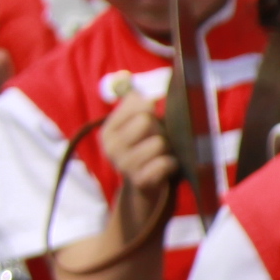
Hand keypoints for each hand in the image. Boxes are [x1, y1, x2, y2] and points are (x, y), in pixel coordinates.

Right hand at [99, 85, 180, 240]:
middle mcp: (111, 147)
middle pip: (147, 120)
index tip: (153, 117)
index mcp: (108, 130)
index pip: (137, 102)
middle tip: (160, 140)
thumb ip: (138, 105)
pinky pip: (165, 162)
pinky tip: (166, 167)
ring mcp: (124, 166)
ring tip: (163, 155)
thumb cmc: (148, 150)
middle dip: (160, 129)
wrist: (148, 189)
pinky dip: (171, 164)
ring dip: (168, 148)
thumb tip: (141, 90)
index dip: (152, 107)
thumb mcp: (138, 126)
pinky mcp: (140, 181)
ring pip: (159, 141)